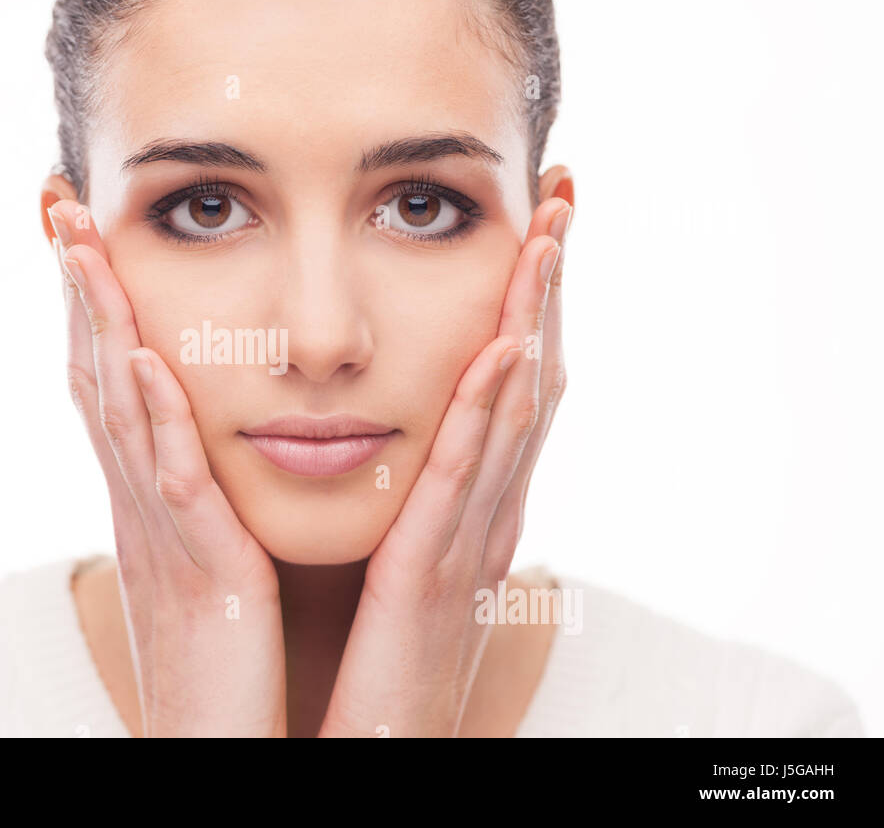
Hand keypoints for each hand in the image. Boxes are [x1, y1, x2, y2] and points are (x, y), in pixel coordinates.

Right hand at [47, 200, 287, 736]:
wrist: (212, 737)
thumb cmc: (221, 653)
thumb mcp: (204, 557)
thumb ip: (199, 496)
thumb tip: (193, 443)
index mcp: (153, 494)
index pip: (115, 379)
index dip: (95, 302)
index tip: (82, 230)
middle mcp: (142, 500)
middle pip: (99, 374)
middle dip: (79, 287)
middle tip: (60, 204)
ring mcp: (160, 529)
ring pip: (121, 409)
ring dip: (101, 322)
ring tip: (83, 243)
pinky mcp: (197, 565)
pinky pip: (171, 480)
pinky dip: (154, 415)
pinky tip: (141, 356)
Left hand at [319, 196, 570, 737]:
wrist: (379, 742)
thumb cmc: (379, 653)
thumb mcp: (403, 555)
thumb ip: (410, 493)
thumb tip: (409, 437)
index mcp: (470, 503)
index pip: (506, 384)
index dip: (526, 301)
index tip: (533, 222)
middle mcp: (485, 512)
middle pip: (527, 381)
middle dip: (545, 288)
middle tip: (560, 198)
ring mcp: (469, 541)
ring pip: (510, 415)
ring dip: (530, 322)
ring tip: (545, 239)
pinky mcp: (434, 575)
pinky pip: (460, 483)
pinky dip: (486, 415)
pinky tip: (501, 351)